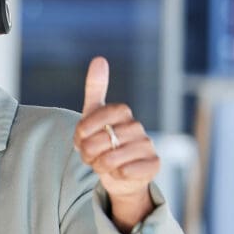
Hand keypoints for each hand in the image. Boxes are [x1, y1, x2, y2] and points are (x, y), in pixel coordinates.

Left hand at [73, 57, 159, 232]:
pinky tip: (117, 172)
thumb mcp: (93, 115)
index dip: (86, 127)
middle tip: (89, 155)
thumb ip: (96, 88)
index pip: (104, 113)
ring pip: (112, 157)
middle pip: (104, 139)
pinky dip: (115, 174)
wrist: (116, 172)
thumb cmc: (102, 141)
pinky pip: (127, 171)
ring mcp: (147, 145)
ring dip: (99, 164)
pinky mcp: (153, 164)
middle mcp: (137, 127)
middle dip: (88, 151)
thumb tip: (100, 58)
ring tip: (101, 164)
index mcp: (123, 113)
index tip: (80, 136)